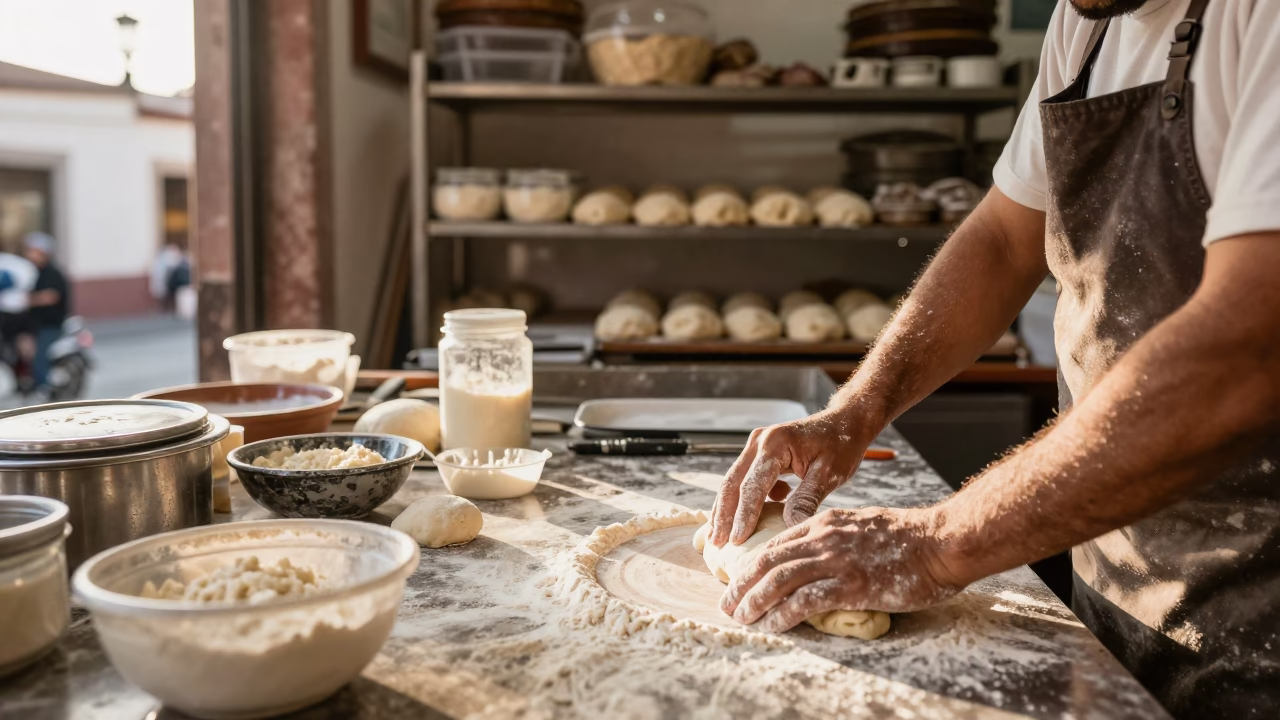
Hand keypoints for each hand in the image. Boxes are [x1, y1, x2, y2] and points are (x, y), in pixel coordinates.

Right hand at [709, 408, 874, 547]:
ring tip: (719, 538)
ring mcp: (756, 446)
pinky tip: (742, 522)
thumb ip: (807, 498)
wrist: (844, 422)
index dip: (744, 515)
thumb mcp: (830, 473)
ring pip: (733, 482)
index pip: (753, 485)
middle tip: (717, 544)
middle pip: (732, 483)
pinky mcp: (758, 455)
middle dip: (724, 516)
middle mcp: (759, 442)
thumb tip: (790, 527)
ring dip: (726, 510)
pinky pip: (743, 481)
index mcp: (775, 444)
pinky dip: (740, 502)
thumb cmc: (840, 445)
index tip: (738, 541)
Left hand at [719, 506, 964, 631]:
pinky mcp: (849, 585)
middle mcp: (824, 539)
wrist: (941, 541)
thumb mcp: (863, 525)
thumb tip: (820, 555)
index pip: (777, 542)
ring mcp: (835, 561)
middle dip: (742, 582)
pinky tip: (771, 625)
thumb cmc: (911, 537)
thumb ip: (838, 537)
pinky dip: (782, 615)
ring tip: (740, 616)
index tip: (738, 578)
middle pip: (769, 561)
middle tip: (727, 601)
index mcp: (826, 523)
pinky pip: (804, 601)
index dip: (753, 562)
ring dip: (754, 600)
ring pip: (779, 580)